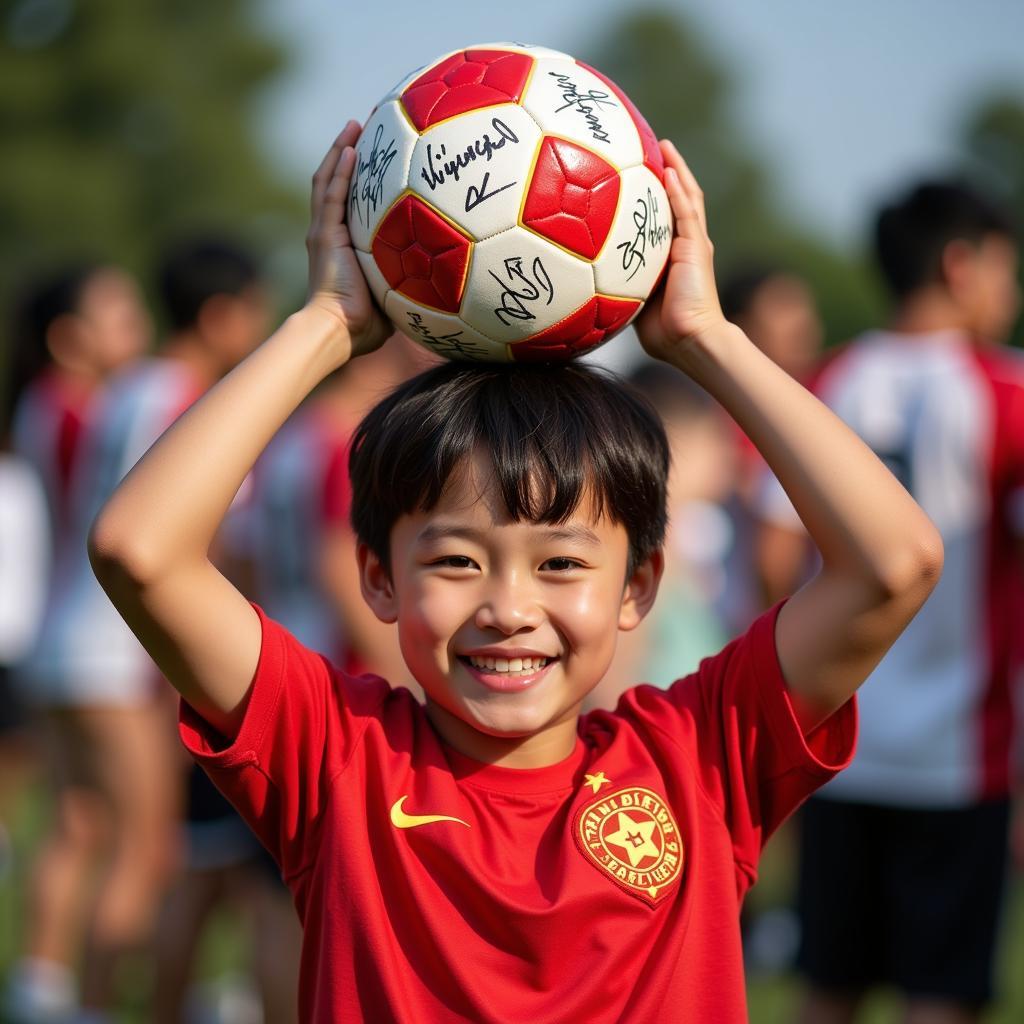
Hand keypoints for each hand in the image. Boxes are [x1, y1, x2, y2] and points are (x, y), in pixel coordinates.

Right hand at [305, 121, 391, 359]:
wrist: (338, 331)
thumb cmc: (366, 325)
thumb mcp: (394, 297)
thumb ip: (411, 283)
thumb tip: (445, 283)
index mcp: (344, 245)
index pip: (350, 203)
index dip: (360, 180)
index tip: (381, 159)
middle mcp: (330, 233)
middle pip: (337, 183)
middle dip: (349, 154)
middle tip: (366, 128)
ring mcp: (324, 231)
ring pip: (329, 180)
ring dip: (341, 150)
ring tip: (355, 124)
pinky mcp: (323, 234)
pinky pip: (331, 194)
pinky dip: (340, 170)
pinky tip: (353, 147)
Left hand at [636, 140, 727, 361]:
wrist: (690, 341)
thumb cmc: (664, 333)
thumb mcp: (634, 304)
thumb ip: (620, 288)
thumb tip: (587, 288)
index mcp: (672, 257)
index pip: (664, 218)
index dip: (654, 197)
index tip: (637, 176)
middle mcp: (686, 246)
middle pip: (678, 200)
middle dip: (668, 174)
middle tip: (650, 149)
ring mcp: (694, 244)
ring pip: (687, 198)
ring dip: (676, 170)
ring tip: (664, 146)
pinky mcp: (697, 247)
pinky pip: (687, 212)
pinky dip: (678, 189)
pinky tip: (669, 169)